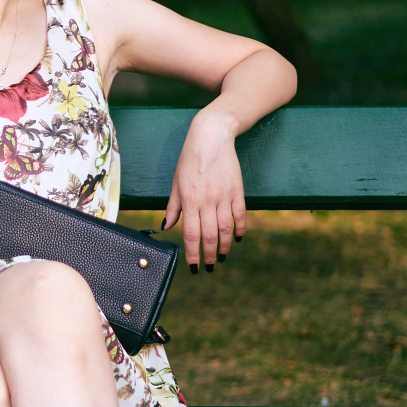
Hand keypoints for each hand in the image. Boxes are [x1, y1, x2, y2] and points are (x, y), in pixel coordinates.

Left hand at [162, 110, 245, 267]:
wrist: (211, 139)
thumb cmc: (189, 161)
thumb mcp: (176, 183)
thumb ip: (173, 207)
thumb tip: (166, 227)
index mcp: (189, 201)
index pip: (191, 234)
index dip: (192, 253)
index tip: (193, 266)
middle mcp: (207, 201)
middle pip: (209, 236)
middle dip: (208, 255)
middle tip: (208, 267)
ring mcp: (224, 197)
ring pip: (225, 229)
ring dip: (223, 246)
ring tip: (221, 257)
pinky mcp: (237, 191)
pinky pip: (240, 215)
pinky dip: (240, 229)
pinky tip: (236, 239)